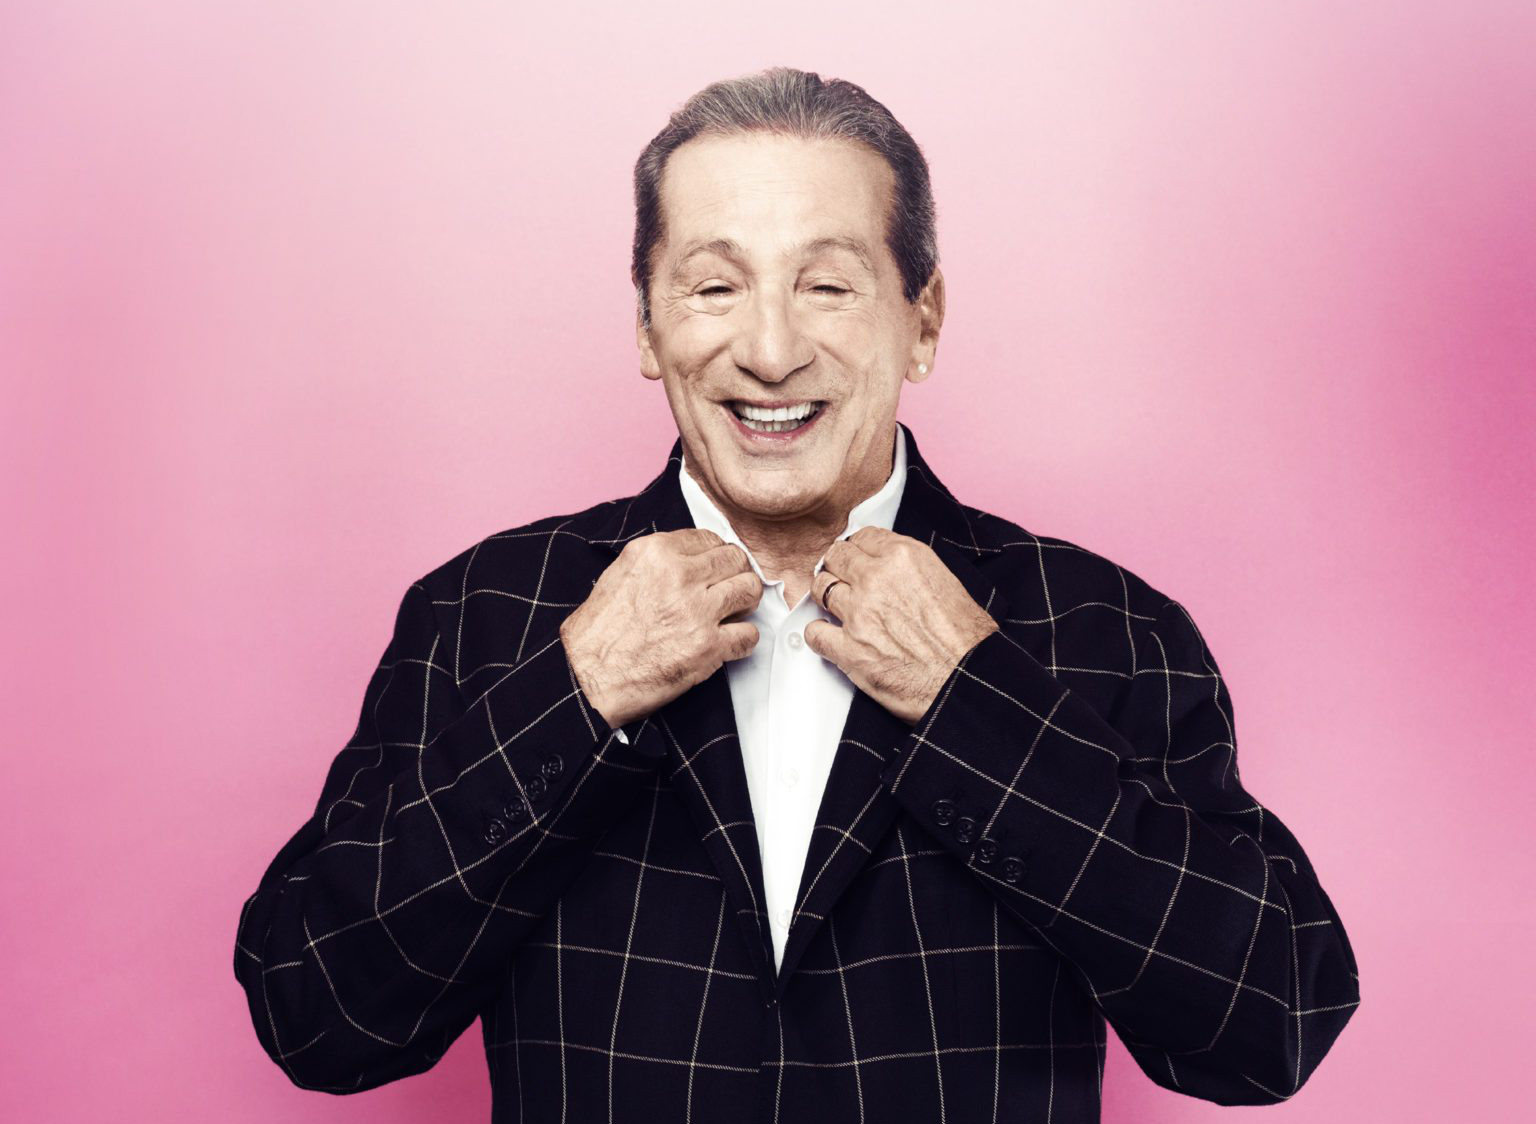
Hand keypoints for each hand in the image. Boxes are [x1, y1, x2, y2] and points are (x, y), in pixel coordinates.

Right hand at [560, 528, 761, 728]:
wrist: (587, 677)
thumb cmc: (597, 633)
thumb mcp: (619, 575)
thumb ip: (657, 562)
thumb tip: (688, 560)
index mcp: (655, 553)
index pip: (708, 538)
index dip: (716, 555)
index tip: (716, 569)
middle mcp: (679, 575)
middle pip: (735, 559)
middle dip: (736, 575)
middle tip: (728, 592)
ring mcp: (697, 611)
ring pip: (749, 590)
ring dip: (745, 604)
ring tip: (732, 615)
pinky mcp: (708, 646)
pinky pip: (749, 634)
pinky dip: (744, 641)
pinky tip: (730, 644)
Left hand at [803, 527, 998, 724]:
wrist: (967, 682)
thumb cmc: (967, 640)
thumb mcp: (946, 582)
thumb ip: (912, 570)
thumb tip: (893, 571)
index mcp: (905, 557)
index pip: (863, 537)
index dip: (858, 549)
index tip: (857, 558)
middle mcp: (877, 579)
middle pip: (836, 558)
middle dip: (837, 567)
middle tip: (842, 580)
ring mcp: (859, 614)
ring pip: (821, 589)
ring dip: (826, 598)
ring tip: (837, 608)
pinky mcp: (848, 649)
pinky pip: (814, 633)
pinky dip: (819, 635)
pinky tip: (832, 638)